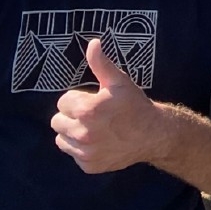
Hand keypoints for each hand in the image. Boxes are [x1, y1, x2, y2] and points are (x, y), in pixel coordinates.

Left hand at [51, 39, 160, 173]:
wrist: (153, 135)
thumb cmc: (135, 105)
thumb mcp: (119, 81)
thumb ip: (101, 63)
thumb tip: (93, 43)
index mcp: (86, 111)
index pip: (63, 102)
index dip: (78, 99)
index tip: (93, 101)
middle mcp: (83, 134)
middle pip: (57, 121)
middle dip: (71, 116)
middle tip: (92, 115)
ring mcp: (85, 153)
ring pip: (62, 140)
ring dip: (73, 133)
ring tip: (93, 128)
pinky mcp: (89, 166)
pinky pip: (74, 155)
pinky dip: (82, 150)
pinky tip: (99, 142)